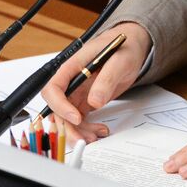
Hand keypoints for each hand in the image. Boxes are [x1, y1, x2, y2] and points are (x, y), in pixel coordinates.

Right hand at [40, 22, 150, 141]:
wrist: (133, 48)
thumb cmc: (124, 47)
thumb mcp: (119, 60)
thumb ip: (106, 79)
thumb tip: (95, 101)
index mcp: (72, 67)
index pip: (53, 89)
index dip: (60, 105)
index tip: (75, 117)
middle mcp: (72, 82)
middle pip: (58, 108)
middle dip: (67, 126)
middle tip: (82, 139)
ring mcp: (78, 93)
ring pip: (68, 117)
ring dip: (78, 130)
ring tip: (96, 136)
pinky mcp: (86, 101)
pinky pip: (80, 119)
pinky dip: (87, 128)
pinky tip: (99, 131)